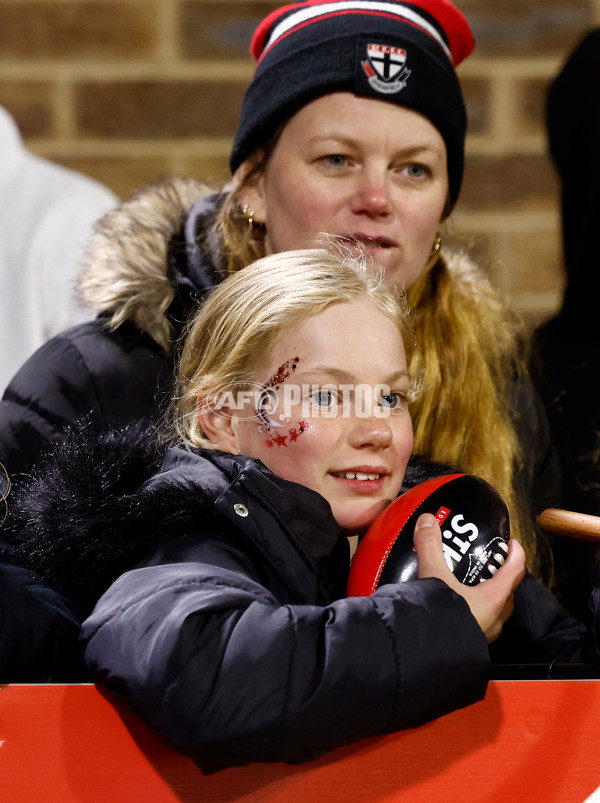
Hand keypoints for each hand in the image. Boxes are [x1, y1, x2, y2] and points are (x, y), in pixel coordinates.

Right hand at [414, 513, 525, 641]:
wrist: (424, 656)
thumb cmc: (439, 618)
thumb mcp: (433, 575)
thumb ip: (430, 545)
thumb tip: (428, 519)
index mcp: (494, 599)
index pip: (515, 571)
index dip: (516, 554)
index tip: (512, 543)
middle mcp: (494, 618)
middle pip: (507, 591)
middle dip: (501, 575)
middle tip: (488, 562)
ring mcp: (484, 634)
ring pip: (494, 610)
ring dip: (487, 594)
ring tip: (468, 583)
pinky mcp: (470, 643)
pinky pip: (479, 622)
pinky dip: (472, 610)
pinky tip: (455, 605)